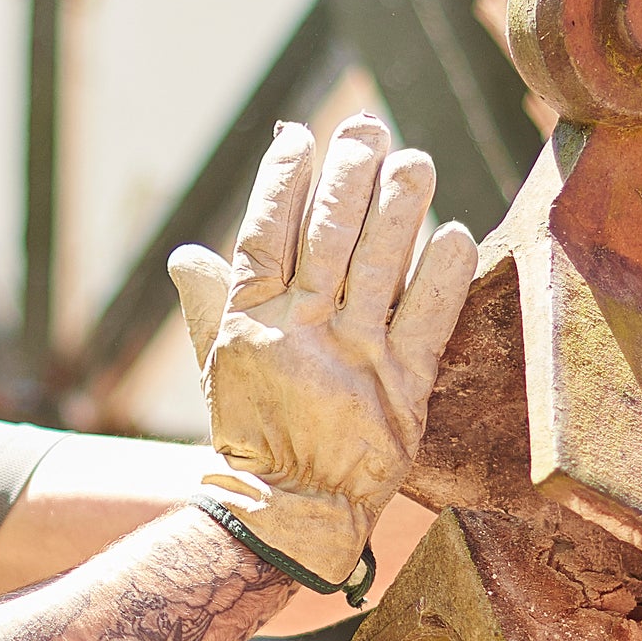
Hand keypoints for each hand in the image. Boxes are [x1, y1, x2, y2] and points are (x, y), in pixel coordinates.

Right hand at [169, 114, 477, 585]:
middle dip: (351, 172)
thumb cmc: (252, 434)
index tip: (302, 136)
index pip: (266, 231)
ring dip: (402, 205)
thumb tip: (186, 254)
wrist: (291, 511)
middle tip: (371, 129)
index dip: (283, 180)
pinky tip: (455, 234)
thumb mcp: (217, 368)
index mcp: (251, 321)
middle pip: (329, 233)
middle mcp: (302, 331)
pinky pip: (430, 319)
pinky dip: (443, 274)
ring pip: (383, 263)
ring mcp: (356, 358)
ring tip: (416, 161)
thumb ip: (209, 305)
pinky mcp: (404, 389)